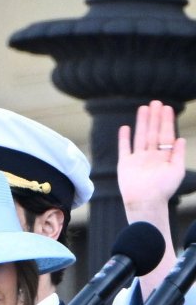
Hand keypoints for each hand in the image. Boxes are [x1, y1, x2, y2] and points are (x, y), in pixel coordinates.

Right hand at [118, 100, 185, 215]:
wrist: (145, 202)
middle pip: (153, 132)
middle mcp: (151, 155)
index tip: (167, 108)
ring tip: (143, 108)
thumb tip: (180, 138)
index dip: (167, 121)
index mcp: (164, 156)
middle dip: (155, 118)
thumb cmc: (163, 189)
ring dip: (141, 122)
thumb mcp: (176, 170)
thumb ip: (178, 154)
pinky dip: (124, 138)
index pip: (166, 134)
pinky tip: (125, 128)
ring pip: (140, 136)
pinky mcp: (125, 164)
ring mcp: (138, 158)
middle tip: (156, 102)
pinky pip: (124, 148)